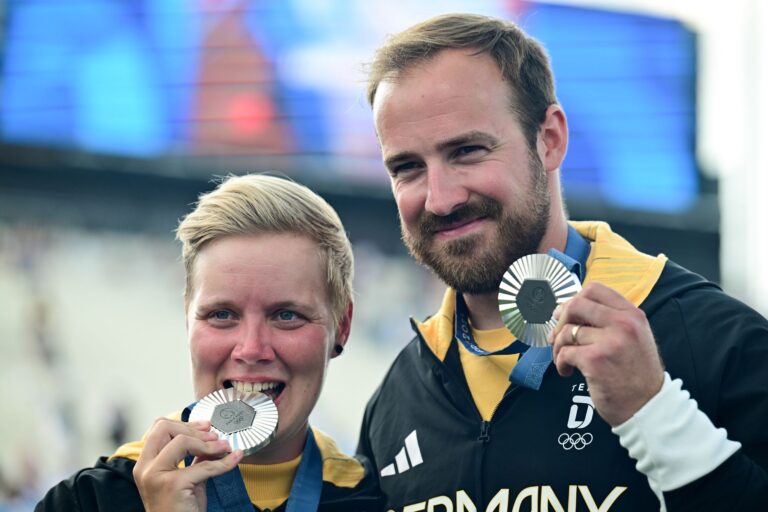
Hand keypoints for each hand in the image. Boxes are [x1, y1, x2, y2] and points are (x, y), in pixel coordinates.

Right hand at [133, 418, 243, 511]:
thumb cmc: (180, 510)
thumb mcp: (186, 477)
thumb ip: (194, 458)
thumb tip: (211, 438)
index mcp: (145, 464)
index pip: (158, 428)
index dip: (184, 423)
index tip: (205, 427)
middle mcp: (146, 468)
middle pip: (164, 428)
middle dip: (193, 428)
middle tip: (214, 436)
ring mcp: (156, 476)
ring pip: (182, 441)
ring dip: (209, 443)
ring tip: (224, 447)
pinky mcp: (173, 484)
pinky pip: (204, 466)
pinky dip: (224, 462)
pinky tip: (235, 458)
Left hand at [548, 282, 664, 425]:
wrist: (648, 407)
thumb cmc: (635, 374)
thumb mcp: (633, 338)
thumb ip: (608, 320)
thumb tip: (566, 309)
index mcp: (632, 314)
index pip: (595, 289)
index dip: (574, 299)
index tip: (565, 314)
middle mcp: (623, 324)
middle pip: (576, 305)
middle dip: (560, 321)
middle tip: (557, 337)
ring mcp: (610, 341)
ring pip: (567, 332)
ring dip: (558, 347)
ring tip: (563, 359)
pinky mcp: (596, 360)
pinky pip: (564, 353)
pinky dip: (560, 363)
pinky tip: (566, 371)